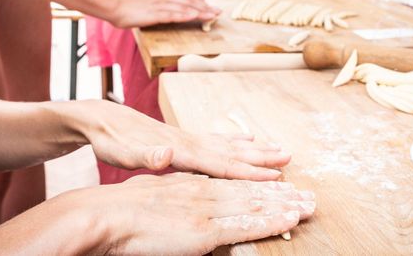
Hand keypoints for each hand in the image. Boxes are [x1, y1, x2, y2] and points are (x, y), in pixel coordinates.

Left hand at [85, 100, 290, 179]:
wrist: (101, 118)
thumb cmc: (112, 141)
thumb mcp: (124, 154)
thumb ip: (147, 156)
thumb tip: (166, 156)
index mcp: (181, 150)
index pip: (221, 164)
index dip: (248, 172)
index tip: (274, 177)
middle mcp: (189, 141)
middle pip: (232, 152)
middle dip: (262, 158)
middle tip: (290, 159)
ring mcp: (188, 137)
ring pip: (229, 144)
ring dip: (255, 148)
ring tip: (279, 148)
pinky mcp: (182, 137)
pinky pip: (218, 140)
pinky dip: (236, 141)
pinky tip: (247, 141)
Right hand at [89, 174, 314, 253]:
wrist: (103, 217)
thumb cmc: (118, 214)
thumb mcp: (150, 199)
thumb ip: (171, 201)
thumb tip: (179, 209)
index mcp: (187, 185)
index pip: (230, 183)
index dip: (257, 185)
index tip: (279, 186)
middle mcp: (201, 191)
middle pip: (249, 190)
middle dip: (281, 194)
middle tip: (308, 195)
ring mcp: (205, 209)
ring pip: (254, 205)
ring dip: (284, 206)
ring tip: (308, 206)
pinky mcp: (204, 230)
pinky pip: (245, 225)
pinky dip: (269, 221)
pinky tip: (288, 220)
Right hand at [110, 0, 218, 27]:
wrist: (114, 4)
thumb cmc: (128, 4)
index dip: (199, 1)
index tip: (210, 6)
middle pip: (189, 1)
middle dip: (205, 7)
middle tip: (219, 12)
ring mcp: (160, 5)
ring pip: (184, 7)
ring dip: (200, 11)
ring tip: (213, 15)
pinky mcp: (154, 13)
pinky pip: (172, 14)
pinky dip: (185, 15)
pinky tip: (194, 16)